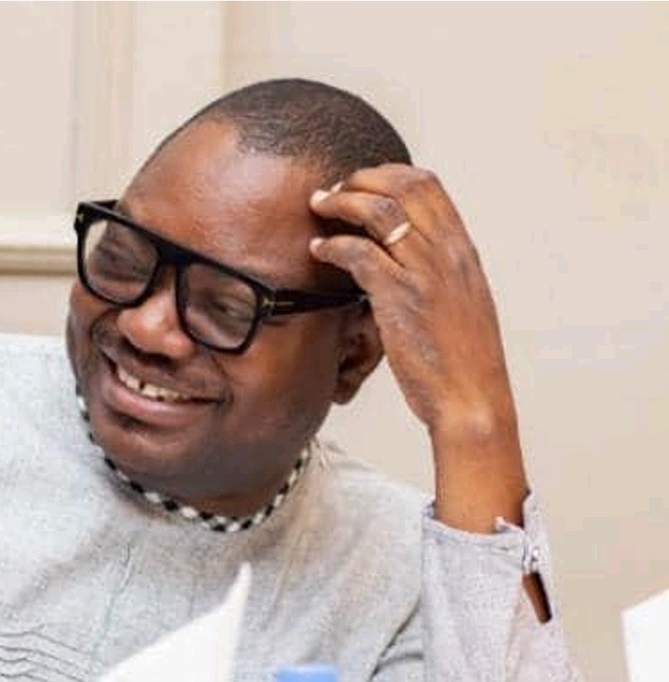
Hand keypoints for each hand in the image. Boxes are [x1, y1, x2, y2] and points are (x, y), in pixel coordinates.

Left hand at [309, 164, 526, 529]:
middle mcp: (448, 253)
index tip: (360, 183)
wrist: (472, 399)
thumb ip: (435, 272)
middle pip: (403, 186)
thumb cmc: (460, 361)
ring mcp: (426, 273)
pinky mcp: (402, 298)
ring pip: (380, 212)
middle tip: (332, 192)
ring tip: (318, 208)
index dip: (387, 174)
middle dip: (360, 180)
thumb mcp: (459, 303)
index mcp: (463, 250)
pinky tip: (318, 251)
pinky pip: (360, 254)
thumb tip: (403, 257)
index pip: (428, 185)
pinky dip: (334, 246)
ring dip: (342, 203)